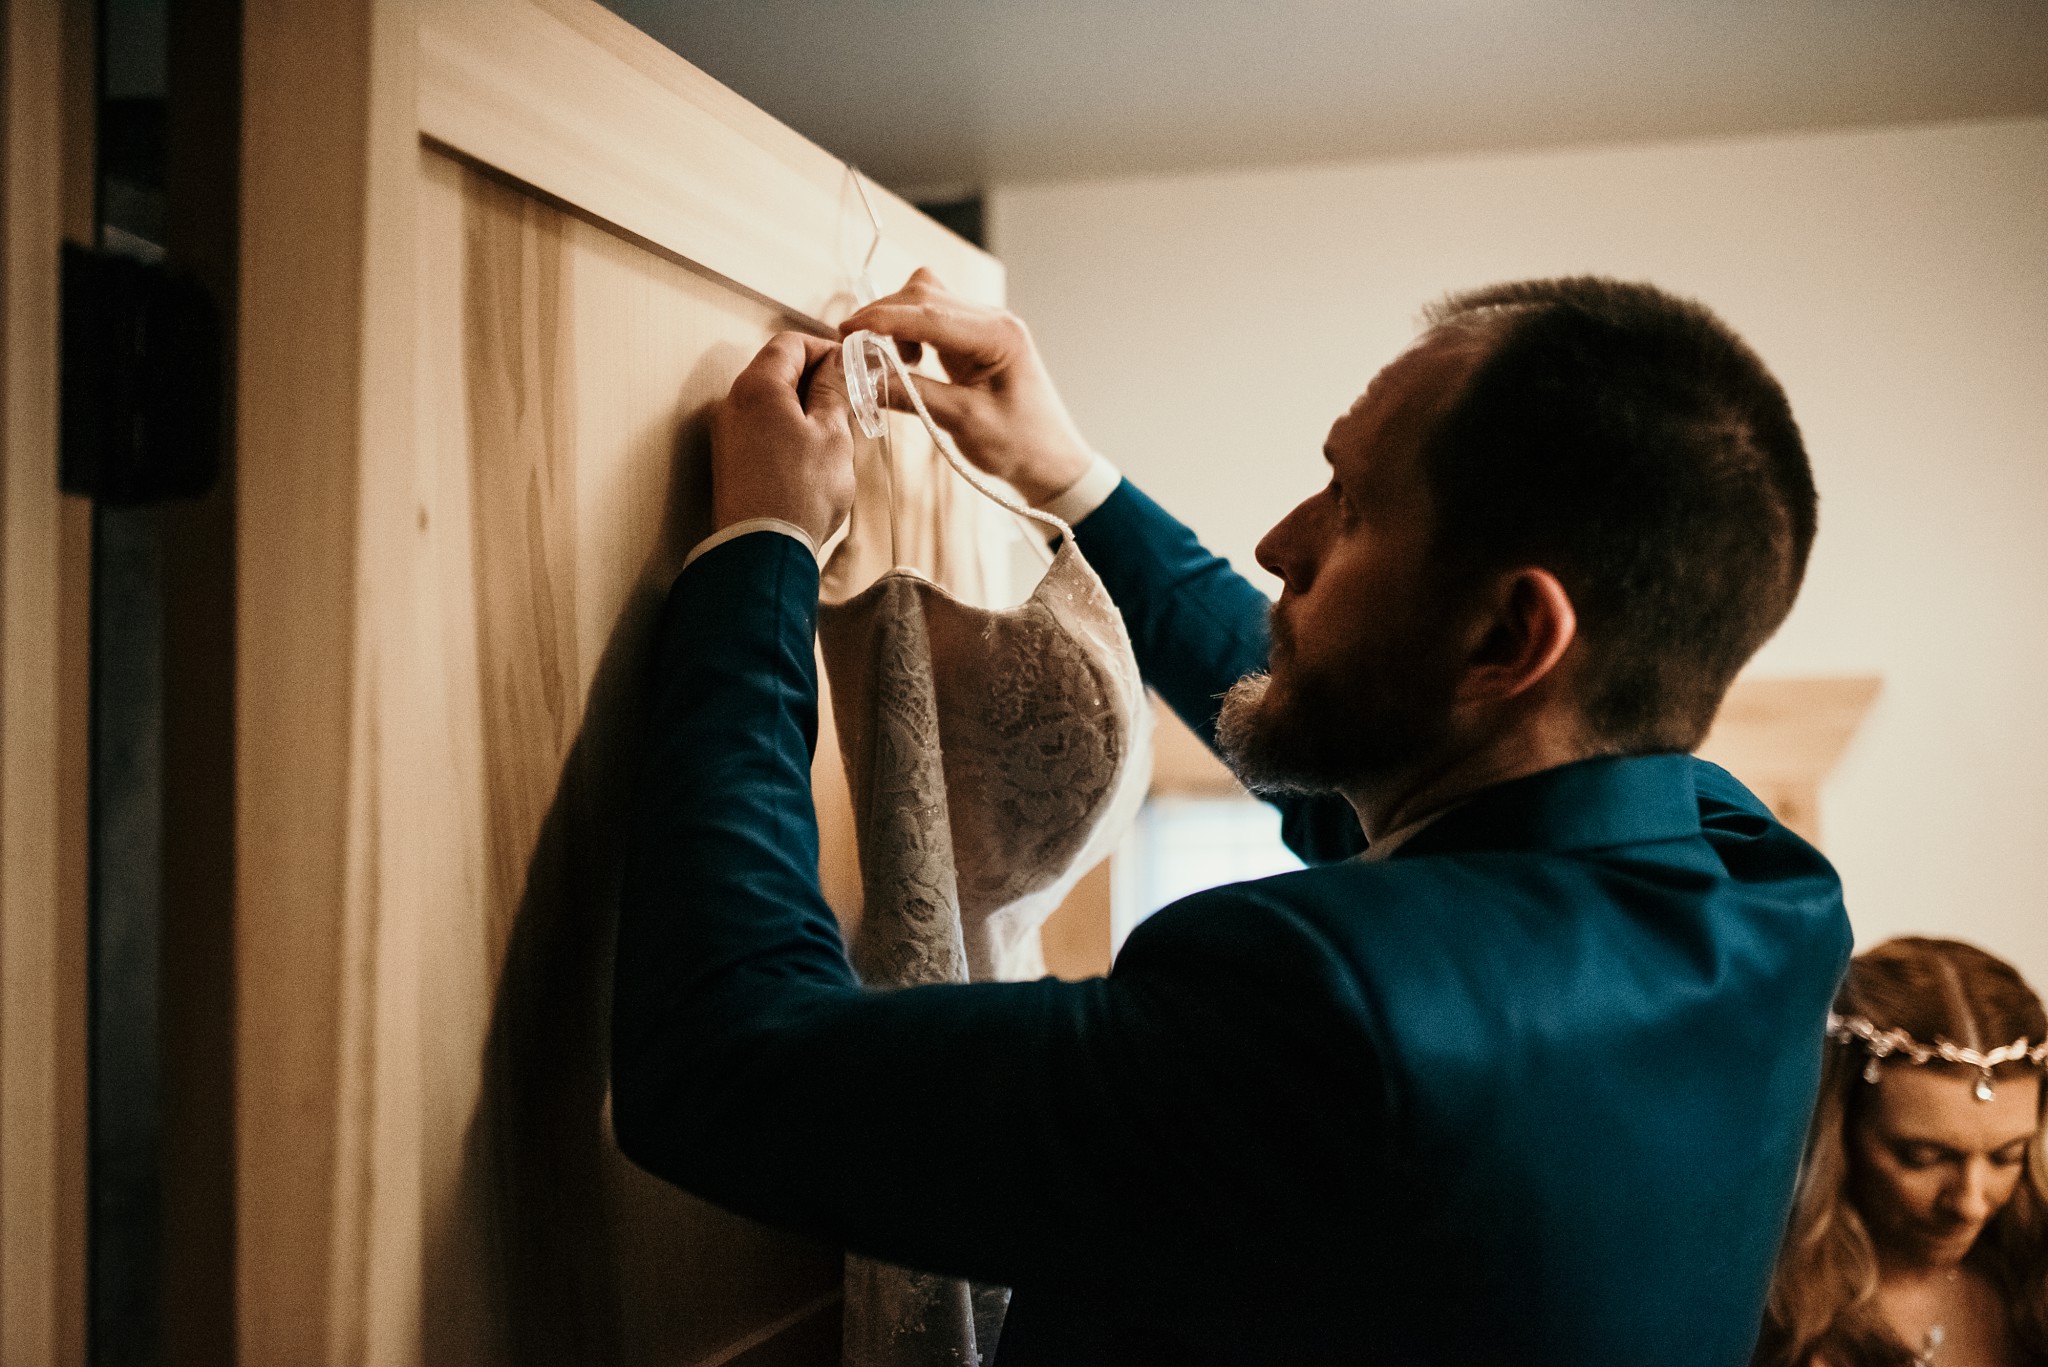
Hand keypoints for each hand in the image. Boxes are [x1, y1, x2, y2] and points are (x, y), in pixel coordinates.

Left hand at [710, 332, 856, 546]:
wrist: (763, 551)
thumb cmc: (799, 495)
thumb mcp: (832, 434)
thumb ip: (835, 390)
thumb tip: (840, 363)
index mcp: (758, 387)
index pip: (790, 343)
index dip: (825, 349)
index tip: (851, 365)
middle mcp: (733, 403)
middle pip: (777, 370)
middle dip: (816, 379)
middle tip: (850, 400)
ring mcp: (727, 433)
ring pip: (770, 401)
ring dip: (804, 407)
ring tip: (835, 434)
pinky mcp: (730, 460)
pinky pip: (761, 428)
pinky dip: (788, 429)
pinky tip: (812, 456)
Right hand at [839, 269, 1092, 506]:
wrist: (1051, 461)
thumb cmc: (1020, 445)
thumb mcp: (963, 423)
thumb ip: (912, 395)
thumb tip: (862, 377)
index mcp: (998, 335)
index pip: (929, 313)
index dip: (882, 319)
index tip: (846, 332)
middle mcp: (992, 320)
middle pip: (923, 294)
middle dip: (883, 317)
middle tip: (853, 350)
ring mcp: (982, 326)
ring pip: (925, 299)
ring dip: (896, 323)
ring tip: (887, 362)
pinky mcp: (973, 339)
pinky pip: (931, 318)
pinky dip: (908, 332)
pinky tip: (908, 363)